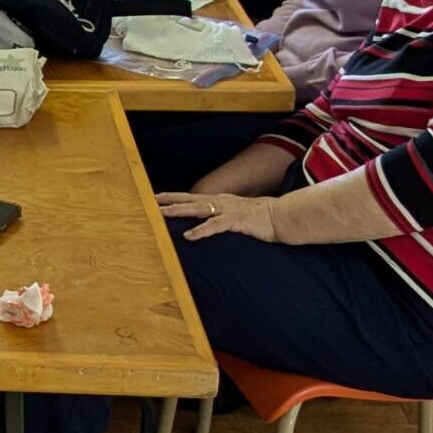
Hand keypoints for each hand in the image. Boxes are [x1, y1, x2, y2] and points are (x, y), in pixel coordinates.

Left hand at [155, 190, 280, 242]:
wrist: (284, 217)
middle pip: (189, 200)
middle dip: (168, 201)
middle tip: (149, 202)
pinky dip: (201, 230)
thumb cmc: (262, 219)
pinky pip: (215, 225)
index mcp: (220, 202)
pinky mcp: (236, 220)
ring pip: (197, 209)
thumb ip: (223, 218)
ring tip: (161, 214)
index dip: (173, 197)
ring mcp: (227, 210)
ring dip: (178, 211)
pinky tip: (189, 236)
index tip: (155, 198)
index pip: (192, 198)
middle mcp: (220, 202)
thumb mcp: (238, 216)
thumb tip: (211, 223)